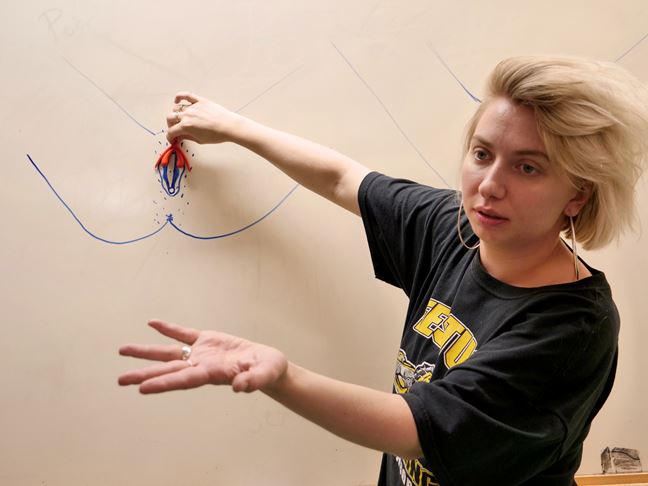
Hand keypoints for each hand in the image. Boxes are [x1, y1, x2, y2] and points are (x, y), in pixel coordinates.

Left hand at [118, 319, 287, 393]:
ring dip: (147, 352)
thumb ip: (253, 381)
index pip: (183, 379)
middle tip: (120, 381)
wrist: (268, 364)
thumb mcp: (265, 374)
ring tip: (122, 350)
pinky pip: (183, 334)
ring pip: (169, 353)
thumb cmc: (268, 371)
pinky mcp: (206, 340)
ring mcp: (201, 353)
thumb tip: (239, 388)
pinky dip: (168, 329)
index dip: (163, 383)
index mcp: (212, 374)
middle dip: (145, 374)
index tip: (141, 388)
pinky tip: (152, 323)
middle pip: (168, 370)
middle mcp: (201, 366)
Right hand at [165, 92, 242, 144]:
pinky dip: (179, 96)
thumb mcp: (200, 140)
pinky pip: (186, 95)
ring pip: (176, 108)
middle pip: (170, 118)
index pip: (171, 131)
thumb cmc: (217, 134)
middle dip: (170, 125)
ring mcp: (193, 107)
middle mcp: (187, 115)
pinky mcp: (199, 101)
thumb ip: (187, 137)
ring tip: (179, 118)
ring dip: (175, 114)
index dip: (170, 137)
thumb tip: (180, 137)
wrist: (229, 126)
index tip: (172, 138)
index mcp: (186, 126)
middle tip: (175, 129)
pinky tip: (177, 100)